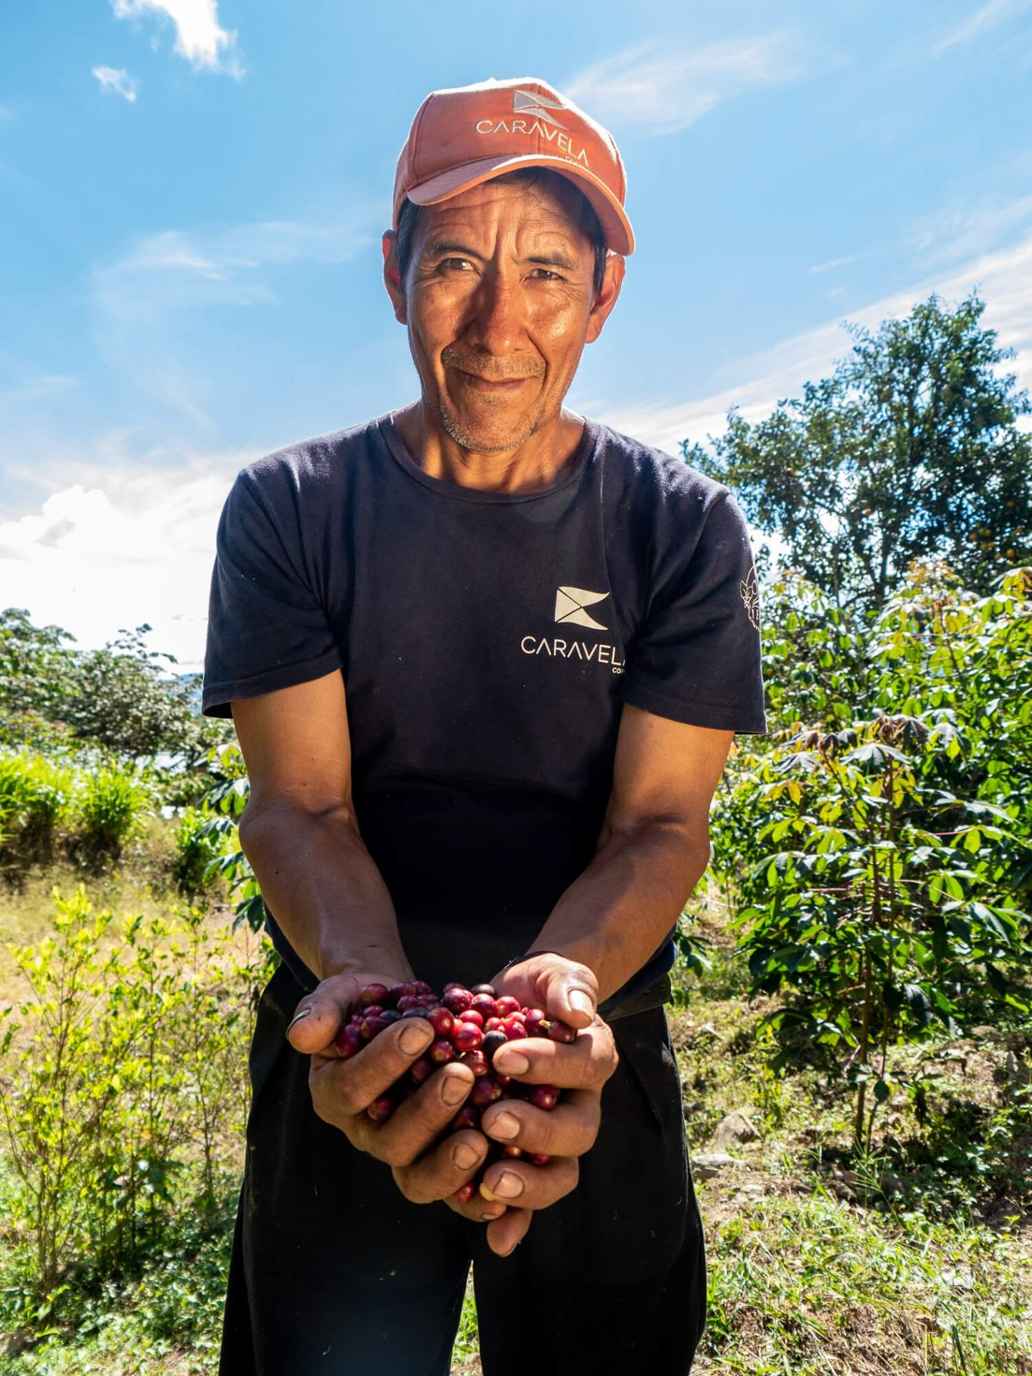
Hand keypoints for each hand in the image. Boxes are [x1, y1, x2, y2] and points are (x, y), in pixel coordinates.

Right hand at [286, 972, 490, 1206]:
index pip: (352, 1088)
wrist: (400, 1012)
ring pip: (419, 1176)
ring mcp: (404, 1152)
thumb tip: (303, 1036)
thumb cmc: (366, 1003)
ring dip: (451, 1159)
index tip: (421, 1028)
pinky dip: (478, 1195)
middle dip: (427, 1112)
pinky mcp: (439, 1161)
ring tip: (484, 1131)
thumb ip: (320, 1012)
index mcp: (335, 1095)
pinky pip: (455, 1192)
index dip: (384, 1062)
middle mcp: (367, 1132)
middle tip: (461, 1076)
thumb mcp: (338, 996)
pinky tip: (507, 1177)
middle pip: (390, 1141)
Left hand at [444, 953, 618, 1255]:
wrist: (515, 1007)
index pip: (582, 1066)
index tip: (504, 1055)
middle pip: (576, 1133)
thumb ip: (568, 985)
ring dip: (527, 1185)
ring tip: (490, 1179)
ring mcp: (554, 1141)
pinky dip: (515, 1224)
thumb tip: (577, 1010)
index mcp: (594, 1060)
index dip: (547, 1064)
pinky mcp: (522, 1162)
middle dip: (535, 1130)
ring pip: (557, 1176)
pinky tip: (496, 1240)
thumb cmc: (537, 989)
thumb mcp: (554, 973)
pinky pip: (527, 1204)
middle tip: (492, 1119)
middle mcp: (581, 1106)